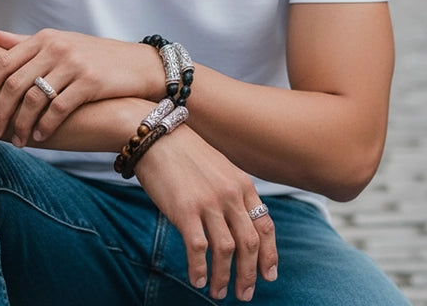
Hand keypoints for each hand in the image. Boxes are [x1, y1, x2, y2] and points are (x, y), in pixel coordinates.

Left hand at [0, 29, 156, 144]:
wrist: (139, 64)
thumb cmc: (96, 56)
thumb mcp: (62, 43)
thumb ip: (27, 42)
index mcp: (45, 38)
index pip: (5, 61)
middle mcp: (57, 48)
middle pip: (16, 83)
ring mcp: (74, 64)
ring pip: (35, 98)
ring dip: (20, 124)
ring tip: (15, 141)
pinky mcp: (90, 82)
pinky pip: (59, 108)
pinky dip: (45, 126)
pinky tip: (40, 137)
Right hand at [134, 125, 277, 301]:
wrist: (156, 136)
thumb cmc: (185, 153)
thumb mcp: (219, 167)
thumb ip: (232, 192)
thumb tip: (239, 224)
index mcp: (242, 183)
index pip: (265, 225)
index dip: (270, 254)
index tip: (269, 275)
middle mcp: (230, 194)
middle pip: (250, 243)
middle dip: (250, 274)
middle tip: (244, 295)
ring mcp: (209, 202)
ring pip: (226, 251)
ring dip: (224, 278)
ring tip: (218, 293)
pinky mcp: (185, 210)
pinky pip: (198, 249)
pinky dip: (200, 269)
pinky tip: (197, 280)